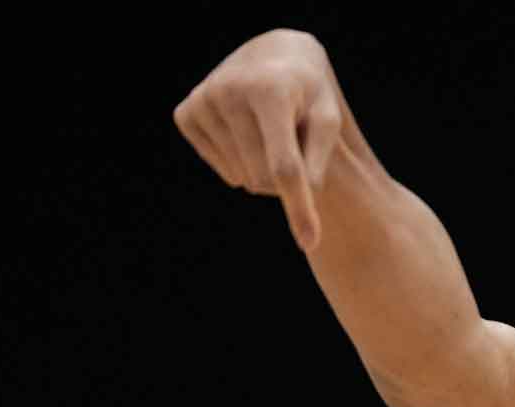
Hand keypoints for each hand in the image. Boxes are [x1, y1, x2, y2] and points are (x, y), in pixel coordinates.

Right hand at [173, 29, 342, 251]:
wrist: (272, 56)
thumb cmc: (308, 93)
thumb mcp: (328, 116)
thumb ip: (321, 154)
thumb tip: (305, 190)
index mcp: (269, 90)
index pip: (284, 166)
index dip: (298, 207)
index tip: (310, 242)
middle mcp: (230, 91)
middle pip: (263, 178)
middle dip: (286, 179)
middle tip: (295, 144)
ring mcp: (202, 101)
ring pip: (243, 178)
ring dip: (263, 170)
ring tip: (271, 132)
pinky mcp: (186, 113)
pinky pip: (222, 168)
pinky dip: (240, 162)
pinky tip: (246, 132)